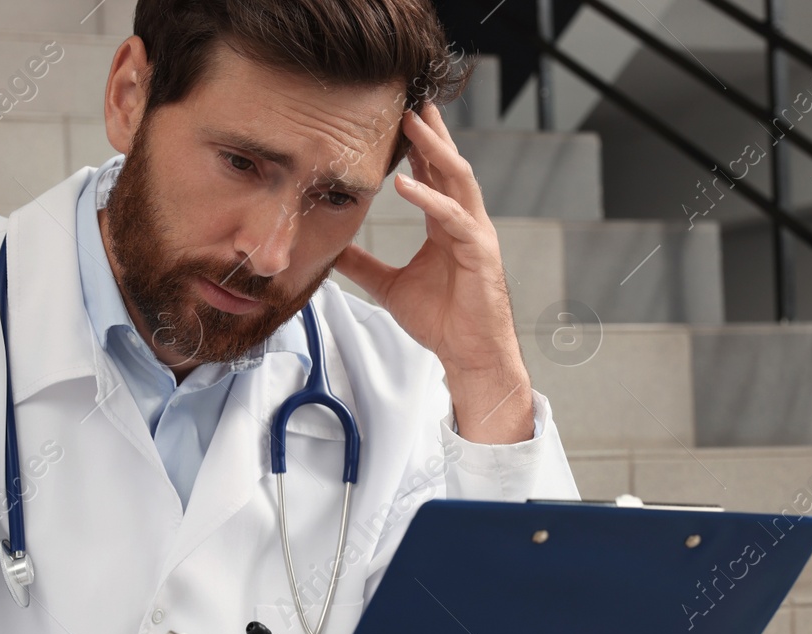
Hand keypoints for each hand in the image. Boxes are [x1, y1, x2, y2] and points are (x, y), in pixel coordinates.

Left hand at [335, 102, 533, 443]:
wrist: (468, 355)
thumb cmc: (441, 321)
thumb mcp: (389, 286)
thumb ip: (363, 264)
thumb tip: (331, 248)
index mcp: (446, 226)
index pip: (433, 176)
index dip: (418, 147)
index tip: (399, 119)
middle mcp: (464, 223)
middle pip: (448, 166)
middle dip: (430, 133)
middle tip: (409, 101)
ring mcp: (475, 235)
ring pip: (457, 180)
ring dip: (434, 150)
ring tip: (412, 125)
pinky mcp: (479, 253)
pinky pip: (453, 218)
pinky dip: (429, 199)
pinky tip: (406, 185)